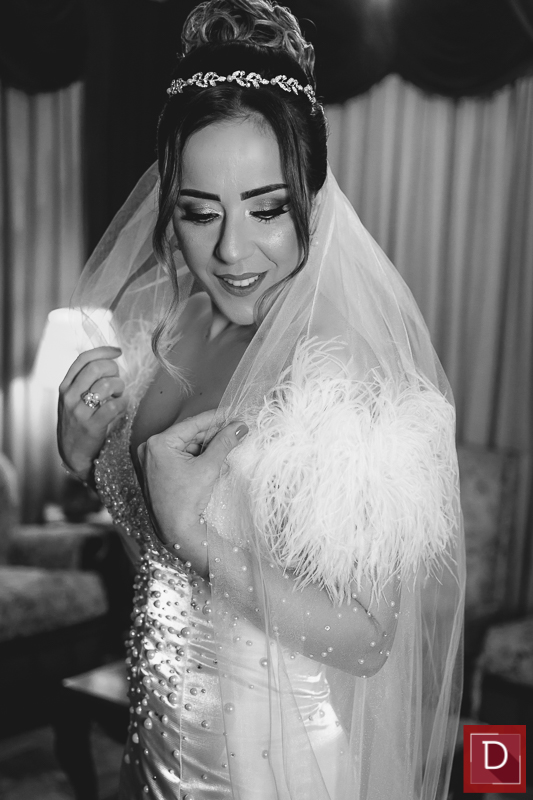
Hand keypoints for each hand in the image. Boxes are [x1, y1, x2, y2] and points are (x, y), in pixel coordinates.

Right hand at [58, 346, 127, 480]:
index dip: (103, 351)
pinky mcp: (91, 426)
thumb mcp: (74, 400)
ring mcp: (79, 411)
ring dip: (120, 387)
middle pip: (96, 368)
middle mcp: (69, 396)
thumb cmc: (79, 423)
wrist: (73, 453)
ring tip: (120, 396)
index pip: (83, 359)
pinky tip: (122, 406)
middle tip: (119, 380)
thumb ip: (86, 382)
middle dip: (114, 370)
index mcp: (65, 386)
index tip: (117, 352)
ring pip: (106, 385)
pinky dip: (123, 403)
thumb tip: (111, 362)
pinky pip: (114, 406)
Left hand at [136, 410, 247, 567]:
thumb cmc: (186, 501)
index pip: (192, 423)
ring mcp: (153, 460)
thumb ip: (224, 443)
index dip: (216, 418)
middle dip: (213, 433)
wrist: (176, 531)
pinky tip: (216, 456)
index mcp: (158, 443)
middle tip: (236, 428)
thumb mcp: (208, 467)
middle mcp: (151, 448)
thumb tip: (239, 427)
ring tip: (230, 442)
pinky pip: (182, 456)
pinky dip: (199, 456)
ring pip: (187, 445)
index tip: (233, 413)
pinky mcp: (158, 470)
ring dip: (208, 445)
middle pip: (189, 434)